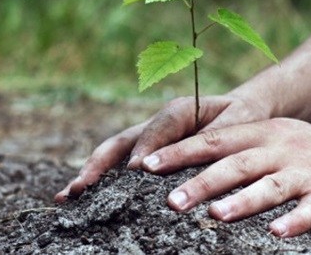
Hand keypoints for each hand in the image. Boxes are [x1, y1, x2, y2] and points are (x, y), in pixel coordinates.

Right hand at [54, 94, 270, 202]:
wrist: (242, 111)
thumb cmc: (242, 117)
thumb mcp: (238, 122)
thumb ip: (216, 136)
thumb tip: (193, 156)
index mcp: (180, 110)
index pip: (157, 128)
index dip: (145, 148)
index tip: (135, 171)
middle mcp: (157, 123)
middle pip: (122, 141)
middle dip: (100, 164)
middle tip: (80, 188)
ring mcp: (149, 138)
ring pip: (115, 153)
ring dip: (92, 173)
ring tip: (67, 196)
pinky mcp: (148, 152)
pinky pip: (122, 164)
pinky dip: (102, 179)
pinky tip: (83, 199)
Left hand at [140, 118, 310, 236]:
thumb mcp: (277, 138)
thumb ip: (240, 148)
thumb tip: (193, 166)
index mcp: (265, 133)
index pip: (216, 140)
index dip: (181, 151)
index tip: (147, 165)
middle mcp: (283, 148)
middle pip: (237, 164)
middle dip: (202, 181)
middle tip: (170, 200)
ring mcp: (309, 170)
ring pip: (271, 185)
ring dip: (243, 201)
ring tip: (216, 216)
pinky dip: (296, 221)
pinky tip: (277, 234)